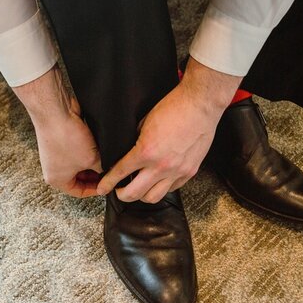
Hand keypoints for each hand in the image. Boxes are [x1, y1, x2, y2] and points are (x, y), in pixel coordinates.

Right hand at [13, 66, 102, 197]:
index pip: (79, 192)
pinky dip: (87, 149)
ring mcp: (57, 153)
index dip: (95, 189)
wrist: (55, 111)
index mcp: (57, 179)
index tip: (108, 184)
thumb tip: (109, 169)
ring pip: (79, 163)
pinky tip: (98, 145)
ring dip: (92, 161)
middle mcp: (54, 168)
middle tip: (110, 170)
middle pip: (79, 178)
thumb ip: (102, 168)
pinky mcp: (61, 140)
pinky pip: (77, 150)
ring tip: (106, 157)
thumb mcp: (91, 160)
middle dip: (95, 174)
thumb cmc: (66, 138)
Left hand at [97, 58, 242, 202]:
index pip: (120, 173)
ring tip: (138, 188)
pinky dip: (161, 188)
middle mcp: (160, 166)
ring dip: (142, 196)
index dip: (107, 183)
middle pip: (134, 194)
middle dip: (121, 195)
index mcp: (145, 151)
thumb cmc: (174, 107)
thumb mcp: (145, 121)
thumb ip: (135, 140)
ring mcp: (176, 171)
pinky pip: (171, 189)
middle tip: (118, 191)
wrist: (200, 104)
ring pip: (153, 197)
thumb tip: (126, 150)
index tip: (102, 188)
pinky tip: (157, 181)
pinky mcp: (189, 172)